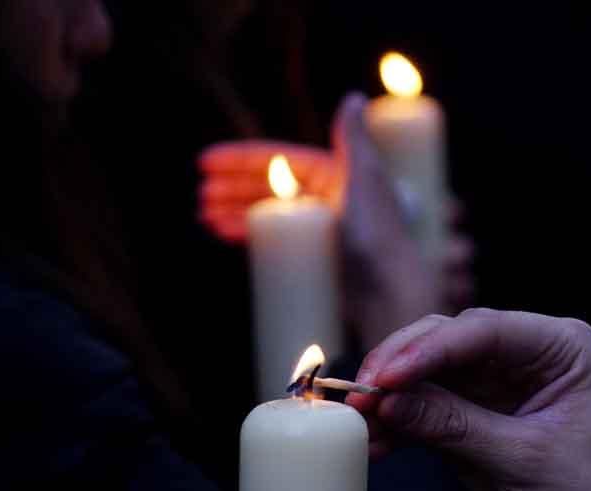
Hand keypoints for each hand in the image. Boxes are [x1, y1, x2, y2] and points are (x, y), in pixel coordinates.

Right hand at [197, 95, 473, 345]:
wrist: (390, 293)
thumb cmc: (379, 236)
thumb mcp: (365, 181)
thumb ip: (356, 140)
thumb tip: (352, 97)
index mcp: (336, 177)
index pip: (279, 161)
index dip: (241, 159)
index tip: (205, 162)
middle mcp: (326, 200)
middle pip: (268, 187)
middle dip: (232, 188)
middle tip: (200, 196)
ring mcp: (318, 229)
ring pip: (266, 213)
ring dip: (233, 210)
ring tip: (204, 215)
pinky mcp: (313, 257)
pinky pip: (273, 239)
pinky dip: (247, 234)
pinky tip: (222, 232)